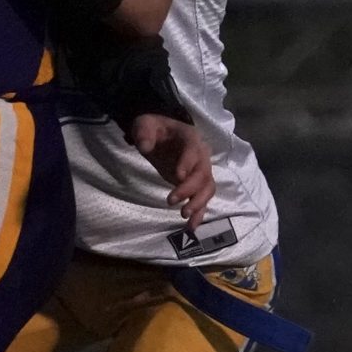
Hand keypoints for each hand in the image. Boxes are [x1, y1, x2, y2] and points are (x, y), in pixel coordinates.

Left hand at [130, 114, 213, 229]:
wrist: (162, 134)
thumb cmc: (154, 128)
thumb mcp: (145, 124)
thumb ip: (144, 133)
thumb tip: (144, 146)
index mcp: (190, 138)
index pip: (193, 150)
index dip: (188, 163)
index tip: (177, 176)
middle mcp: (201, 155)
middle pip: (203, 174)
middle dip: (189, 189)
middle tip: (171, 201)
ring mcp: (200, 170)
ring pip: (207, 188)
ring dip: (198, 204)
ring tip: (184, 217)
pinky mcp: (196, 184)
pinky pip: (203, 199)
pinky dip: (199, 213)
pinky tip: (191, 227)